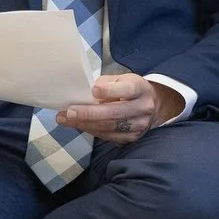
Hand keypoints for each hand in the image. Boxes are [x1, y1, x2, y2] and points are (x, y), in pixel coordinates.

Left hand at [55, 73, 181, 144]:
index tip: (92, 90)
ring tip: (66, 120)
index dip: (109, 91)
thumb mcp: (121, 79)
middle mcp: (143, 108)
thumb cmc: (130, 90)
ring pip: (110, 127)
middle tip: (69, 112)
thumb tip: (83, 93)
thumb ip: (105, 84)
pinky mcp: (132, 138)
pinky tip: (79, 125)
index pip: (127, 90)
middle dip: (89, 113)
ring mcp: (139, 125)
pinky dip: (92, 131)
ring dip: (85, 124)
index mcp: (141, 89)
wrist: (151, 105)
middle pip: (115, 113)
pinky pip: (109, 136)